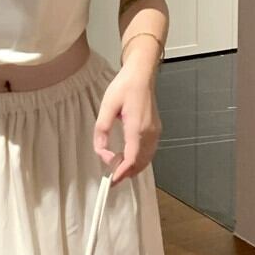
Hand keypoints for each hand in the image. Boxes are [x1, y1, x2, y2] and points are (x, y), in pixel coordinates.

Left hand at [93, 65, 161, 185]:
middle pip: (140, 163)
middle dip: (126, 173)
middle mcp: (150, 133)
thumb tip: (99, 149)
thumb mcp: (107, 105)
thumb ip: (102, 129)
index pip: (131, 160)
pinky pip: (149, 151)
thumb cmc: (125, 86)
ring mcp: (155, 131)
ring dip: (133, 167)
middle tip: (111, 177)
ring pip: (146, 159)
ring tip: (117, 169)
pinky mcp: (155, 129)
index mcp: (137, 128)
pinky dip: (139, 159)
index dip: (121, 173)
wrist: (142, 74)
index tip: (110, 180)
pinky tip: (128, 157)